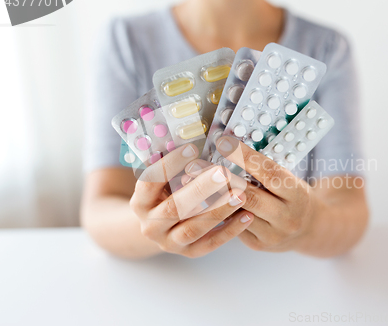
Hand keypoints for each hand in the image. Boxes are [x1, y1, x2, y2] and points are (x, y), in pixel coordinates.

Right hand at [129, 143, 253, 257]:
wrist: (158, 229)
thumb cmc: (166, 195)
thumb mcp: (162, 181)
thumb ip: (174, 166)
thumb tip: (194, 136)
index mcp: (139, 202)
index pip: (150, 182)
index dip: (170, 165)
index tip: (193, 149)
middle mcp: (150, 225)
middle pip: (174, 208)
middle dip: (199, 189)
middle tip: (223, 173)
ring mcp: (169, 242)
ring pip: (193, 228)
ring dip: (218, 211)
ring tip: (240, 194)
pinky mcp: (189, 252)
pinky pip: (210, 243)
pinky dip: (230, 230)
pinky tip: (247, 215)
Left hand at [187, 137, 319, 252]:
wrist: (309, 230)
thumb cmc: (294, 196)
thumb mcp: (290, 179)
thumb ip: (265, 170)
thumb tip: (229, 148)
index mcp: (298, 195)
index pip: (269, 173)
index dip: (245, 157)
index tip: (222, 143)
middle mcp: (287, 217)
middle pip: (249, 197)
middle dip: (219, 180)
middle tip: (194, 166)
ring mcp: (272, 235)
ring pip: (236, 215)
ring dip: (211, 197)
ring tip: (189, 183)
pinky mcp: (258, 245)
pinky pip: (233, 227)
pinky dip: (216, 212)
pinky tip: (198, 201)